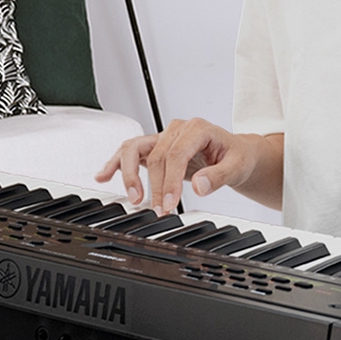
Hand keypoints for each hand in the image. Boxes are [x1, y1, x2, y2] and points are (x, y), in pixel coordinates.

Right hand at [95, 118, 281, 214]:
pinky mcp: (155, 147)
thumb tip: (199, 186)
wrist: (236, 153)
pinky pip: (130, 151)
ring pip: (135, 148)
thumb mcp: (237, 167)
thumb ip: (219, 177)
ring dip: (128, 173)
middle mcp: (177, 129)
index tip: (168, 205)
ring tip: (131, 197)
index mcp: (197, 128)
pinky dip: (116, 163)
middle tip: (157, 211)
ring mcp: (163, 136)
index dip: (169, 181)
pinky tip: (103, 175)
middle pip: (155, 156)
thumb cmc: (237, 157)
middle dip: (153, 186)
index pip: (175, 154)